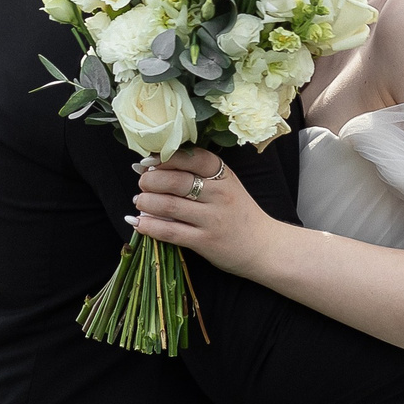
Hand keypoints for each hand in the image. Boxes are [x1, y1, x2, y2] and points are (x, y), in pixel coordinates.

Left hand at [131, 146, 274, 276]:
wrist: (264, 246)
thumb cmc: (238, 213)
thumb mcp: (226, 186)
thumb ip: (199, 175)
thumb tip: (154, 168)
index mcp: (223, 175)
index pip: (191, 157)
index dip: (165, 157)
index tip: (148, 161)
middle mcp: (219, 195)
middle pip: (176, 181)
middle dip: (151, 180)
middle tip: (142, 183)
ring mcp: (212, 219)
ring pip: (169, 206)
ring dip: (146, 202)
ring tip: (140, 201)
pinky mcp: (204, 242)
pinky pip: (170, 231)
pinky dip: (149, 226)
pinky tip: (139, 222)